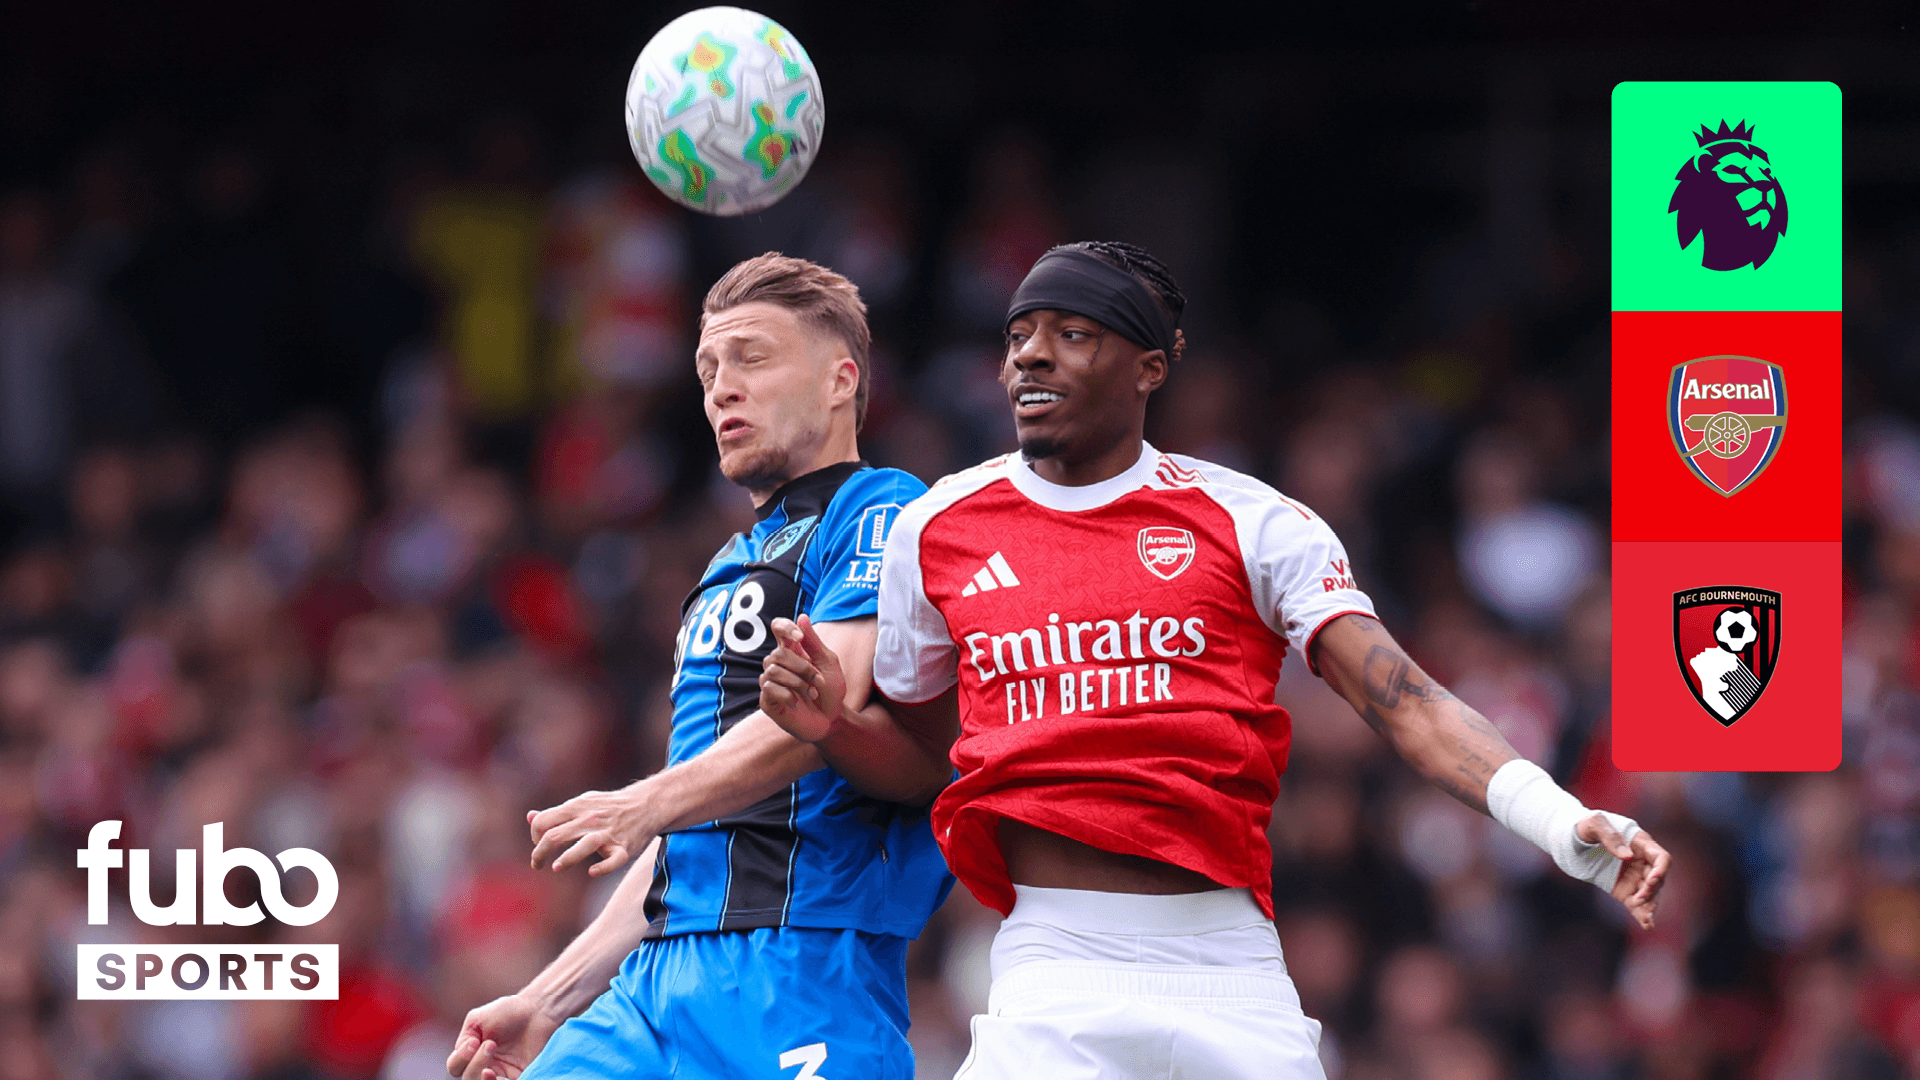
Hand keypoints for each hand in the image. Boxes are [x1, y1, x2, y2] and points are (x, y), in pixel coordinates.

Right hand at [446, 993, 563, 1079]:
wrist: (538, 1010)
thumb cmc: (509, 1012)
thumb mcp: (478, 1019)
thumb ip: (464, 1036)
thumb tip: (464, 1054)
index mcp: (473, 1053)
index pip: (456, 1067)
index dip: (460, 1058)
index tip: (475, 1041)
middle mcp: (486, 1066)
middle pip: (469, 1079)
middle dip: (475, 1064)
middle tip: (491, 1044)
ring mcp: (503, 1073)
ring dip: (482, 1079)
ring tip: (490, 1064)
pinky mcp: (520, 1076)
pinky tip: (498, 1076)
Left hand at [529, 784, 657, 875]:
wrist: (647, 804)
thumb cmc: (608, 807)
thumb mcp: (582, 803)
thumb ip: (557, 813)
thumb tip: (530, 817)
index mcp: (577, 807)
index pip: (544, 822)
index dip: (534, 836)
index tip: (538, 846)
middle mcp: (590, 820)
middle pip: (556, 836)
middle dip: (539, 853)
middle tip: (537, 865)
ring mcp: (608, 834)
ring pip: (584, 845)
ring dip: (567, 859)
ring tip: (556, 868)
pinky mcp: (624, 848)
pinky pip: (613, 860)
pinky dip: (603, 868)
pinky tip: (592, 872)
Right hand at [760, 615, 847, 743]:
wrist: (832, 720)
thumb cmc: (830, 691)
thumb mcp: (828, 663)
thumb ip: (814, 642)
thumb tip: (802, 616)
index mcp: (793, 651)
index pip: (778, 628)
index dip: (784, 627)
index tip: (799, 637)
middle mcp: (779, 664)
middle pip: (778, 654)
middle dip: (802, 667)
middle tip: (819, 681)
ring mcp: (771, 683)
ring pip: (773, 671)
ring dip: (798, 682)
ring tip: (812, 693)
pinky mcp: (767, 701)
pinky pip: (769, 689)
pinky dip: (787, 695)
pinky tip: (796, 703)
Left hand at [1577, 814, 1671, 929]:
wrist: (1572, 839)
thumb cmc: (1586, 826)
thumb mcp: (1595, 823)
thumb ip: (1610, 837)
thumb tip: (1627, 856)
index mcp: (1641, 844)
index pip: (1661, 858)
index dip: (1661, 870)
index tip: (1651, 880)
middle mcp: (1642, 862)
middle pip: (1657, 879)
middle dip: (1651, 890)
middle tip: (1639, 898)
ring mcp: (1634, 877)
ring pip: (1649, 894)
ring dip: (1649, 906)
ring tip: (1647, 918)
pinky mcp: (1624, 890)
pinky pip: (1636, 904)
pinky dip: (1641, 914)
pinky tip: (1647, 925)